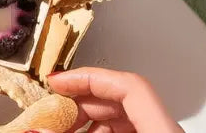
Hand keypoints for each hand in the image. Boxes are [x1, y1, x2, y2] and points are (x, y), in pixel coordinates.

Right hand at [48, 67, 182, 132]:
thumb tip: (39, 128)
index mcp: (163, 129)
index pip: (127, 84)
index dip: (88, 78)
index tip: (58, 82)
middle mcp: (166, 130)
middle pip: (121, 99)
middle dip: (80, 103)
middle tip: (51, 111)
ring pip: (122, 116)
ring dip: (86, 120)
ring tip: (60, 128)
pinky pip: (127, 130)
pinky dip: (100, 132)